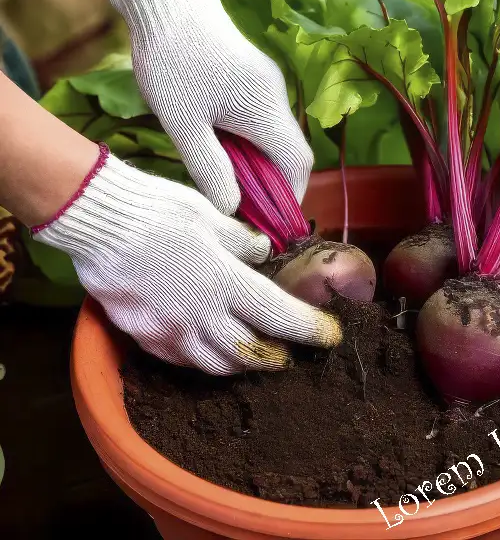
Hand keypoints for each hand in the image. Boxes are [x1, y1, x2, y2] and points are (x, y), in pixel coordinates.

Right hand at [34, 148, 340, 374]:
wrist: (96, 220)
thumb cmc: (158, 211)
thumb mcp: (211, 216)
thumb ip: (242, 242)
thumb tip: (262, 254)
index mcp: (226, 284)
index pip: (280, 316)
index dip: (308, 329)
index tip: (328, 336)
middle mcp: (201, 317)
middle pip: (249, 353)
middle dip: (275, 357)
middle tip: (287, 354)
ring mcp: (170, 331)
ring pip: (214, 364)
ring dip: (239, 363)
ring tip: (250, 355)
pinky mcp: (142, 335)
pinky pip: (179, 359)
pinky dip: (200, 358)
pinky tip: (202, 348)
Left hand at [110, 0, 312, 214]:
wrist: (167, 4)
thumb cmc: (170, 61)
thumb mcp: (183, 125)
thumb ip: (210, 170)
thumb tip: (230, 208)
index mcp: (265, 110)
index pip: (297, 164)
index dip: (290, 196)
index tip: (271, 220)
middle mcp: (276, 98)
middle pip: (291, 152)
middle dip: (273, 184)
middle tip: (246, 208)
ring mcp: (268, 85)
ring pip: (276, 137)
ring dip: (260, 164)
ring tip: (230, 182)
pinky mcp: (255, 78)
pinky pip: (264, 120)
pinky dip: (252, 143)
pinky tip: (225, 148)